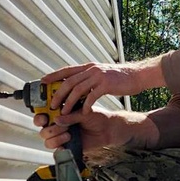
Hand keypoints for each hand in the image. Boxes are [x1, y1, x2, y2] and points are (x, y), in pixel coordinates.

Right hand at [33, 107, 139, 156]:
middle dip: (49, 128)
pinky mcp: (66, 147)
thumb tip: (56, 119)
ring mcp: (61, 136)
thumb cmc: (96, 117)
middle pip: (42, 129)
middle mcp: (58, 125)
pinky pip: (56, 150)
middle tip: (60, 126)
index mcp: (60, 113)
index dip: (39, 117)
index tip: (44, 117)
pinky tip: (68, 142)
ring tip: (69, 134)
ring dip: (56, 137)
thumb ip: (70, 116)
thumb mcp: (84, 112)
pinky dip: (60, 147)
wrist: (108, 130)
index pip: (42, 115)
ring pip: (47, 140)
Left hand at [42, 61, 157, 114]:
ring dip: (69, 102)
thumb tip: (76, 85)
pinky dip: (85, 106)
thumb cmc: (119, 78)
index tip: (42, 81)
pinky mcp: (106, 85)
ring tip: (64, 113)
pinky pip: (92, 97)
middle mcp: (91, 69)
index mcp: (88, 67)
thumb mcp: (101, 74)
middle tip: (52, 105)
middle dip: (58, 94)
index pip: (67, 70)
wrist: (137, 76)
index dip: (53, 75)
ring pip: (77, 89)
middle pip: (69, 81)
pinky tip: (83, 113)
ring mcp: (99, 76)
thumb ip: (89, 78)